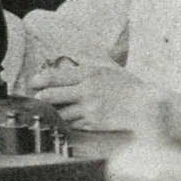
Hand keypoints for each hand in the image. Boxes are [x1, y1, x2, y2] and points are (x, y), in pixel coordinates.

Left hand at [29, 63, 157, 130]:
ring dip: (52, 112)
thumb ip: (90, 61)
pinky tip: (64, 121)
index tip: (34, 83)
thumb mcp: (108, 67)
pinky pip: (72, 124)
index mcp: (89, 73)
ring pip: (60, 113)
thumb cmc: (128, 86)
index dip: (40, 80)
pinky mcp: (94, 123)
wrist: (146, 107)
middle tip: (37, 99)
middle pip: (52, 96)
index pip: (55, 76)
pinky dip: (66, 122)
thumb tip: (71, 57)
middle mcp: (87, 91)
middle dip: (41, 98)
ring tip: (47, 111)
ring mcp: (90, 109)